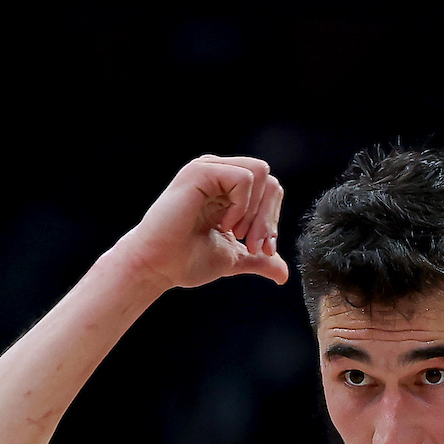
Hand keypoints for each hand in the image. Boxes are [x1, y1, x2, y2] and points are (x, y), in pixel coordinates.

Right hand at [114, 154, 287, 292]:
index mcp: (227, 190)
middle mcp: (219, 174)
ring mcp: (210, 169)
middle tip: (253, 246)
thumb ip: (259, 259)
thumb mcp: (234, 258)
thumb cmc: (187, 260)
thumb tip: (283, 273)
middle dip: (268, 220)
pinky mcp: (201, 171)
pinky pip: (243, 178)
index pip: (270, 190)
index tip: (262, 250)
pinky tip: (223, 224)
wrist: (159, 266)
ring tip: (235, 233)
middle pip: (270, 182)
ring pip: (262, 174)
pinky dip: (241, 206)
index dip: (273, 222)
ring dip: (256, 212)